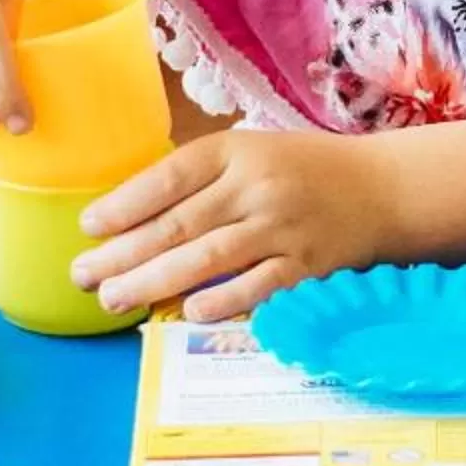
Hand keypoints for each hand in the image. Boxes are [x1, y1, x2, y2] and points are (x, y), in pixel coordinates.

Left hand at [73, 130, 401, 322]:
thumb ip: (199, 180)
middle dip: (123, 254)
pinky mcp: (307, 265)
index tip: (87, 228)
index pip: (168, 177)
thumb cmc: (302, 171)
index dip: (124, 204)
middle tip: (84, 277)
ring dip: (154, 282)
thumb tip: (130, 220)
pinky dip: (221, 302)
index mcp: (236, 151)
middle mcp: (257, 186)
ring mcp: (283, 227)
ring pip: (207, 258)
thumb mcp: (250, 153)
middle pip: (178, 224)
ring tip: (114, 299)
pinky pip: (257, 287)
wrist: (382, 188)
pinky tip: (188, 313)